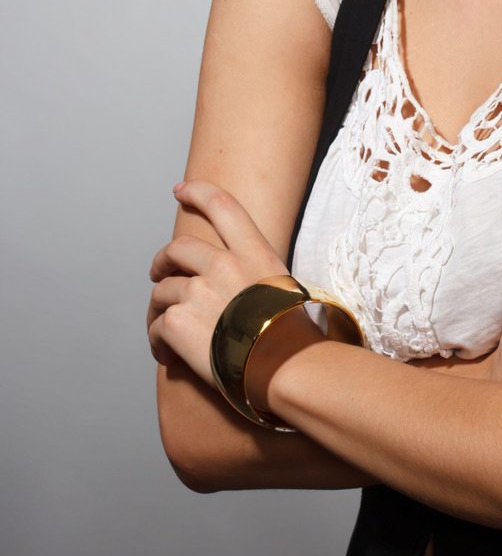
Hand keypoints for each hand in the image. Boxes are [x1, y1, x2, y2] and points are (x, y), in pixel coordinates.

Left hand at [147, 180, 289, 385]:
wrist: (283, 365)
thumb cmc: (291, 334)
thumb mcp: (284, 290)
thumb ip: (257, 280)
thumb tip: (244, 293)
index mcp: (253, 252)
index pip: (222, 205)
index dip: (198, 191)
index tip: (180, 190)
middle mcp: (223, 264)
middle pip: (177, 248)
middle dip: (162, 260)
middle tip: (157, 273)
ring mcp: (198, 290)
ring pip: (162, 292)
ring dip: (160, 311)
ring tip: (168, 335)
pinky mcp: (178, 320)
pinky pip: (157, 327)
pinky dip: (159, 342)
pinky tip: (170, 356)